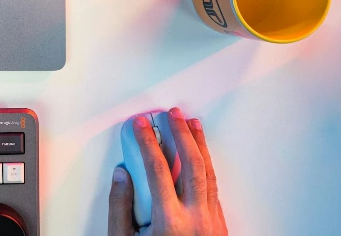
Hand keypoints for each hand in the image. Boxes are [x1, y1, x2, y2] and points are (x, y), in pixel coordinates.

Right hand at [108, 108, 227, 235]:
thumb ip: (120, 207)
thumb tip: (122, 175)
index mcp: (170, 222)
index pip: (158, 168)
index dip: (147, 141)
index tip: (140, 124)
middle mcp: (197, 219)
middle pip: (190, 164)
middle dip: (180, 134)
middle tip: (170, 114)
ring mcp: (212, 222)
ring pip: (208, 173)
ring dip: (199, 145)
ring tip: (192, 124)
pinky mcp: (220, 226)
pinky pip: (214, 186)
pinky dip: (207, 165)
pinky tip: (202, 156)